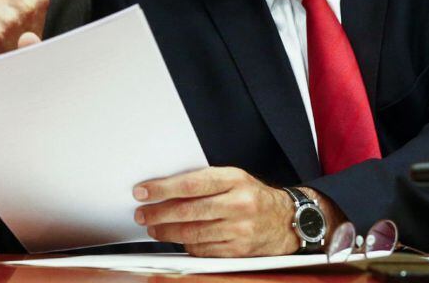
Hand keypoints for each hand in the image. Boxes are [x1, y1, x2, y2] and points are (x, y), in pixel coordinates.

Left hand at [133, 167, 298, 256]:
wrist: (287, 221)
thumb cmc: (253, 196)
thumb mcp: (233, 178)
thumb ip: (204, 182)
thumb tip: (165, 189)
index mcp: (234, 179)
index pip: (191, 183)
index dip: (163, 188)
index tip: (142, 191)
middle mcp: (239, 204)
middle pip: (189, 211)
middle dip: (159, 213)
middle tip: (141, 214)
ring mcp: (240, 229)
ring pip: (193, 233)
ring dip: (167, 231)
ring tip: (153, 227)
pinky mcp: (239, 250)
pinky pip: (204, 249)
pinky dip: (186, 244)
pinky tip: (177, 239)